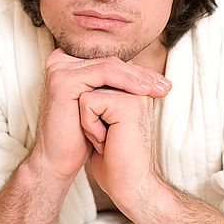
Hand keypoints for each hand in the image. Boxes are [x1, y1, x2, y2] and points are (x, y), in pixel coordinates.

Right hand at [29, 48, 169, 181]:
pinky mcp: (63, 79)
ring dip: (137, 77)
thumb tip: (145, 74)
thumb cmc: (79, 138)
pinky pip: (102, 73)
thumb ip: (113, 87)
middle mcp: (61, 62)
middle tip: (164, 87)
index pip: (110, 62)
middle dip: (141, 75)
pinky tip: (142, 91)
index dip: (137, 72)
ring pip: (109, 65)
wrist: (59, 161)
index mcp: (68, 65)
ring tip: (156, 89)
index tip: (162, 84)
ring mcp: (60, 69)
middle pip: (111, 62)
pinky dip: (125, 81)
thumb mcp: (100, 108)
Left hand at [79, 86, 164, 210]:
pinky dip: (90, 126)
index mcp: (133, 92)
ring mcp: (134, 95)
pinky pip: (87, 102)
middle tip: (107, 138)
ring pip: (87, 92)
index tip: (108, 135)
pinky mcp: (127, 104)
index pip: (94, 82)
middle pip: (90, 84)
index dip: (88, 110)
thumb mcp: (102, 124)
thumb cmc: (115, 161)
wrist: (129, 187)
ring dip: (89, 120)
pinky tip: (107, 141)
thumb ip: (97, 101)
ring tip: (108, 139)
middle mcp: (136, 90)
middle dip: (88, 114)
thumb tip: (78, 86)